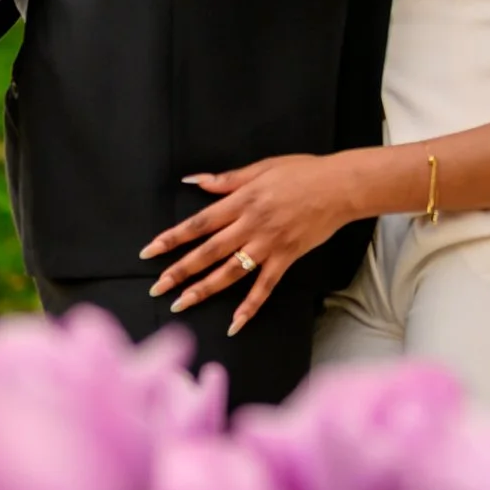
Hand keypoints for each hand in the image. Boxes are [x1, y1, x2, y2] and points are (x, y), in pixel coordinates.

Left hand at [141, 153, 375, 334]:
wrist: (340, 186)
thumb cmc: (304, 172)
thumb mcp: (262, 167)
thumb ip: (227, 179)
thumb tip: (195, 181)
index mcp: (242, 201)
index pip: (199, 224)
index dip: (172, 238)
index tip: (149, 251)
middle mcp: (251, 225)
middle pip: (208, 252)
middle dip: (180, 271)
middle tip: (157, 287)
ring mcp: (269, 244)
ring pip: (230, 272)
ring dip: (204, 289)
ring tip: (181, 304)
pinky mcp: (287, 257)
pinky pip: (265, 286)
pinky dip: (250, 305)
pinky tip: (235, 322)